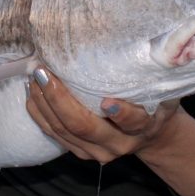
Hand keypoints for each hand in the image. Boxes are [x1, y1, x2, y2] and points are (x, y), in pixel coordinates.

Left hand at [26, 66, 180, 163]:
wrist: (151, 134)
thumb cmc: (154, 101)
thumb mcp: (162, 88)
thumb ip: (153, 74)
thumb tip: (154, 43)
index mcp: (143, 126)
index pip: (133, 121)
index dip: (121, 113)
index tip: (106, 101)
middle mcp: (118, 144)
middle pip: (83, 126)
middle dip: (59, 99)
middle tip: (43, 72)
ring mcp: (97, 152)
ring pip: (63, 131)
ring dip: (44, 103)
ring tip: (34, 76)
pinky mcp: (80, 151)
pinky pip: (54, 135)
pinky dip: (39, 113)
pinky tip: (32, 92)